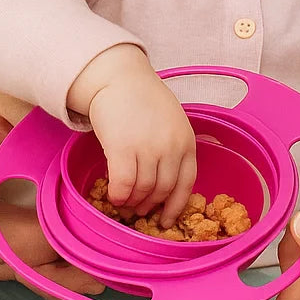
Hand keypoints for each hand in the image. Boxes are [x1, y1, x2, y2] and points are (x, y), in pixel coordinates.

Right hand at [0, 83, 103, 295]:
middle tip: (79, 259)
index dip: (5, 235)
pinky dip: (14, 267)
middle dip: (25, 254)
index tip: (53, 241)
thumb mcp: (16, 98)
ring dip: (25, 269)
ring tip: (78, 269)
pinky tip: (55, 267)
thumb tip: (76, 140)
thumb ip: (35, 120)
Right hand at [68, 44, 196, 227]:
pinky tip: (113, 195)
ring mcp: (148, 147)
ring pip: (143, 190)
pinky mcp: (123, 148)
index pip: (186, 183)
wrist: (119, 79)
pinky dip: (118, 195)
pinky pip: (123, 185)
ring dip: (132, 202)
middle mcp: (171, 146)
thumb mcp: (172, 121)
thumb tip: (166, 182)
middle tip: (138, 210)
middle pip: (163, 190)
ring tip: (124, 201)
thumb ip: (174, 147)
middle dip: (150, 205)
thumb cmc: (143, 99)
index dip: (175, 206)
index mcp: (187, 140)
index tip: (166, 220)